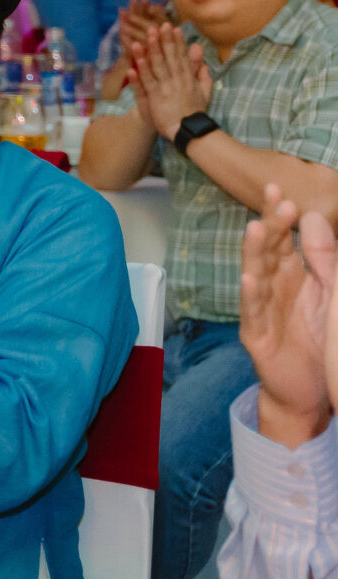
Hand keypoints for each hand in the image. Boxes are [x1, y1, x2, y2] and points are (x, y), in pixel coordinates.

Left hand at [136, 21, 213, 143]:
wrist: (189, 130)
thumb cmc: (195, 112)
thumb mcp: (205, 92)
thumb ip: (203, 75)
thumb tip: (204, 61)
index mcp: (188, 78)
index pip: (182, 56)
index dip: (177, 42)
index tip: (174, 28)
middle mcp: (176, 80)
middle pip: (169, 58)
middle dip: (164, 41)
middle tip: (159, 26)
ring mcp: (165, 88)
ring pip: (156, 67)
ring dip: (150, 52)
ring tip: (144, 38)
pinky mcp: (154, 98)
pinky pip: (146, 83)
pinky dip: (140, 72)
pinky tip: (135, 62)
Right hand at [242, 183, 336, 446]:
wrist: (306, 391)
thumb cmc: (317, 341)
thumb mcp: (328, 295)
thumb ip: (323, 260)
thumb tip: (311, 217)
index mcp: (292, 275)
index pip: (283, 237)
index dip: (279, 214)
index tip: (278, 187)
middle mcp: (274, 287)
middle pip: (269, 250)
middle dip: (271, 224)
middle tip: (275, 199)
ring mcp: (263, 310)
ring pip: (256, 274)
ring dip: (255, 252)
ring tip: (257, 229)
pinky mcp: (258, 336)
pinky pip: (253, 312)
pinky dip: (251, 294)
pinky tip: (250, 277)